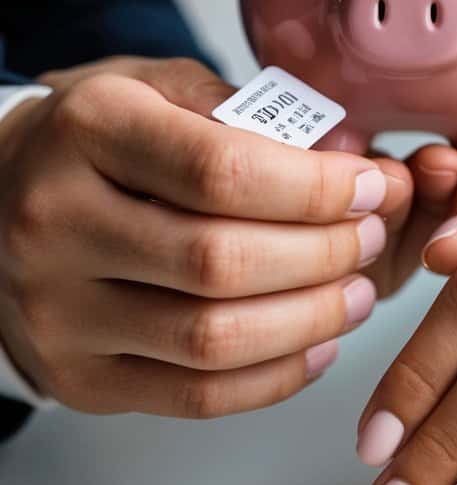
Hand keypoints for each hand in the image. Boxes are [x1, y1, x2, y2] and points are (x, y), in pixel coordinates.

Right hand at [0, 57, 401, 415]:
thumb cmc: (96, 142)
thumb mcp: (154, 86)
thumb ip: (244, 111)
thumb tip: (347, 156)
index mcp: (87, 133)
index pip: (222, 173)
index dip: (316, 189)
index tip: (368, 187)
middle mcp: (58, 223)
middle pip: (221, 263)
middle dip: (323, 255)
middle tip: (370, 239)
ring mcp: (60, 311)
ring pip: (211, 340)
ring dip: (310, 321)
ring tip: (356, 294)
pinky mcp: (79, 377)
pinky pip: (196, 397)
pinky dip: (275, 377)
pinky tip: (317, 344)